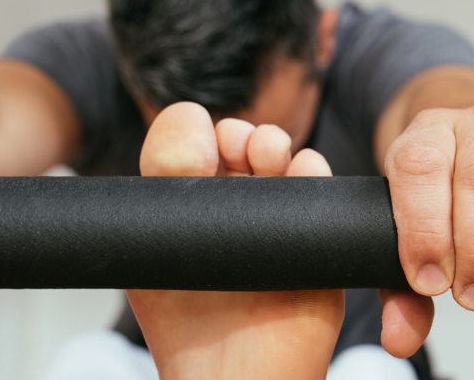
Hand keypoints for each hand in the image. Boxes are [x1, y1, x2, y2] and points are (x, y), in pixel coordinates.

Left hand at [129, 102, 343, 379]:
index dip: (198, 134)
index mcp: (190, 207)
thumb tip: (194, 120)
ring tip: (268, 158)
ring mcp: (280, 223)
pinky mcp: (317, 239)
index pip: (195, 144)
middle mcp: (236, 209)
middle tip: (237, 148)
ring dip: (276, 145)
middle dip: (241, 133)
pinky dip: (311, 171)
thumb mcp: (152, 243)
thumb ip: (162, 177)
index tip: (199, 151)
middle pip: (244, 143)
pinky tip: (298, 176)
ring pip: (286, 157)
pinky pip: (321, 188)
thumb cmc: (187, 327)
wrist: (238, 375)